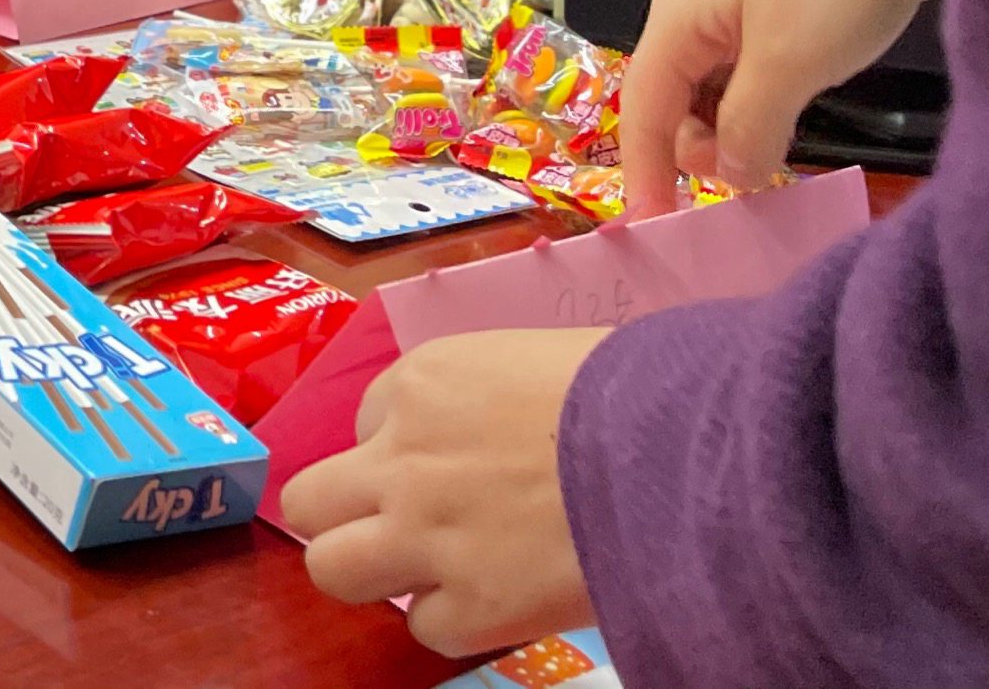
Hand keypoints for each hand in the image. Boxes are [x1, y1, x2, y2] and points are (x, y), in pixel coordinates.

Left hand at [284, 329, 605, 658]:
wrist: (679, 451)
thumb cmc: (630, 389)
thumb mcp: (529, 360)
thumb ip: (481, 401)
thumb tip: (487, 428)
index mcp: (420, 384)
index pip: (368, 423)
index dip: (403, 449)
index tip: (448, 464)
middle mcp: (401, 459)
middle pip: (310, 499)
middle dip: (344, 514)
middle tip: (395, 525)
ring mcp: (425, 535)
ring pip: (332, 568)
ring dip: (372, 572)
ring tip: (424, 572)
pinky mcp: (470, 605)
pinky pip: (425, 627)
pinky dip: (456, 621)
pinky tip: (498, 600)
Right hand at [622, 0, 931, 216]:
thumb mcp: (790, 65)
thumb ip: (748, 129)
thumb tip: (729, 179)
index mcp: (677, 19)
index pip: (640, 108)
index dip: (643, 170)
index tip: (657, 227)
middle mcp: (692, 15)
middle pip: (671, 102)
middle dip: (698, 150)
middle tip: (751, 181)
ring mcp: (732, 12)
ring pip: (711, 93)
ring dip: (733, 132)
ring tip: (775, 157)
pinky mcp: (772, 14)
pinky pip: (744, 77)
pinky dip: (757, 111)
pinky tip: (788, 124)